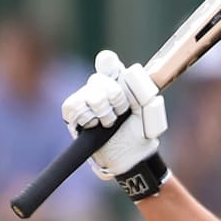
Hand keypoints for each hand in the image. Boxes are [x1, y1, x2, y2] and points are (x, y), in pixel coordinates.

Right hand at [61, 50, 167, 179]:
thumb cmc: (140, 132)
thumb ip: (142, 91)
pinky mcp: (72, 115)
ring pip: (90, 94)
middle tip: (122, 112)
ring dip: (104, 111)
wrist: (129, 157)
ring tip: (110, 123)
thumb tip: (129, 75)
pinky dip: (88, 118)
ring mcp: (84, 101)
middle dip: (116, 98)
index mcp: (118, 82)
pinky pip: (73, 106)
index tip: (111, 66)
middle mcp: (99, 88)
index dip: (107, 62)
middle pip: (99, 79)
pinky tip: (95, 126)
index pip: (107, 63)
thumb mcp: (148, 111)